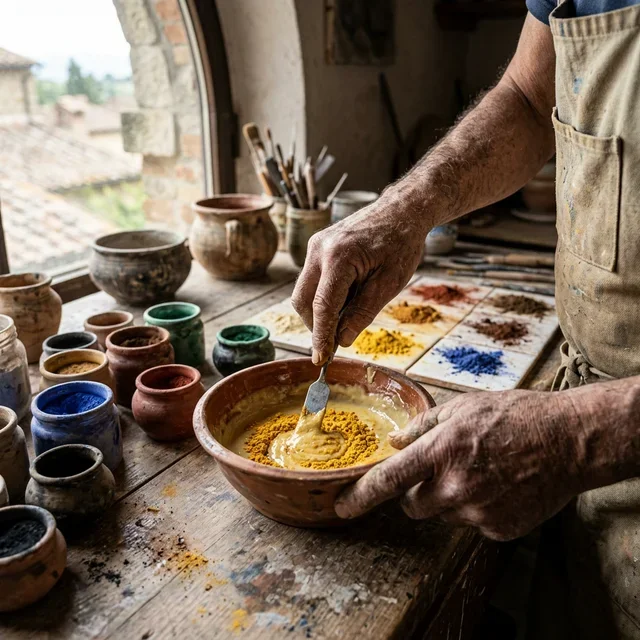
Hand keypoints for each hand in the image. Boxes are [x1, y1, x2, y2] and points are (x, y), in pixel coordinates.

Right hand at [291, 194, 427, 363]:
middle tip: (336, 341)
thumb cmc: (401, 243)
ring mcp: (315, 246)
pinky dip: (323, 296)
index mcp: (339, 257)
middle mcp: (320, 249)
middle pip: (302, 301)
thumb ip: (364, 312)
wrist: (401, 210)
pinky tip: (347, 296)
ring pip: (303, 292)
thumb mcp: (389, 283)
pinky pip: (311, 280)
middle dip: (316, 326)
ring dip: (319, 311)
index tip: (321, 360)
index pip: (322, 307)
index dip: (320, 337)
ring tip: (350, 311)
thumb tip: (342, 340)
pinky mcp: (317, 246)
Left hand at [335, 390, 586, 540]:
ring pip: (442, 514)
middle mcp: (455, 486)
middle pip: (411, 505)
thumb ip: (422, 427)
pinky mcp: (498, 529)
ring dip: (448, 498)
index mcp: (441, 451)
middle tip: (441, 469)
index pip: (388, 481)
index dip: (360, 497)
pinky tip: (498, 486)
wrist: (568, 440)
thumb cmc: (515, 416)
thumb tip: (393, 442)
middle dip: (416, 491)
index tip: (342, 507)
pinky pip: (470, 523)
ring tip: (479, 472)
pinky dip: (476, 508)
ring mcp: (478, 512)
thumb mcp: (462, 408)